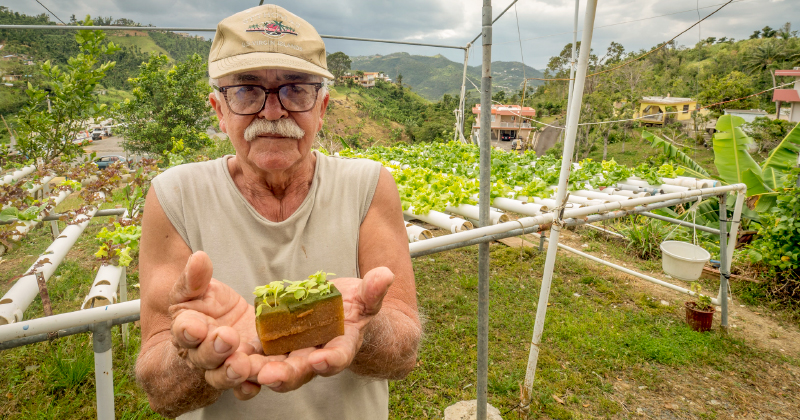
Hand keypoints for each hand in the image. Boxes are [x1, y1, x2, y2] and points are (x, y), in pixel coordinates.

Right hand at [168, 251, 262, 399]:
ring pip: (228, 375)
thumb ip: (196, 278)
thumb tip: (199, 258)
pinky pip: (251, 384)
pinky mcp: (253, 370)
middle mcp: (204, 355)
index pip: (184, 332)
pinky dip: (256, 384)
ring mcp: (228, 365)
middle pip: (206, 358)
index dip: (188, 330)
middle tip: (227, 338)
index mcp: (188, 331)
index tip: (195, 325)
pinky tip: (268, 378)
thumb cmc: (206, 305)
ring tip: (244, 365)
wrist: (225, 322)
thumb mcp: (198, 288)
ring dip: (236, 373)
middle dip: (215, 350)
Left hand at [247, 267, 394, 391]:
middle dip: (286, 374)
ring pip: (274, 367)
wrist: (340, 313)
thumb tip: (385, 274)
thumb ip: (373, 290)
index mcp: (341, 347)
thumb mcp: (366, 297)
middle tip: (270, 375)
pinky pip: (257, 356)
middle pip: (300, 370)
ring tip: (242, 369)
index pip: (338, 357)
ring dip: (258, 370)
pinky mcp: (273, 346)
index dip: (332, 360)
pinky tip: (229, 357)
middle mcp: (315, 357)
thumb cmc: (356, 306)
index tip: (323, 359)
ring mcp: (292, 354)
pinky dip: (245, 359)